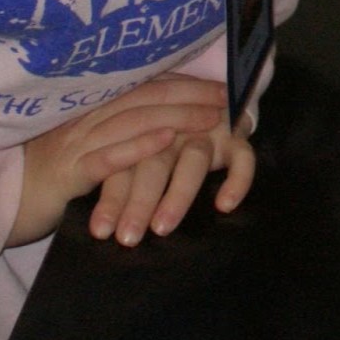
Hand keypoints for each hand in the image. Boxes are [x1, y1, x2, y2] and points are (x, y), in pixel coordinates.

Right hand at [7, 76, 226, 246]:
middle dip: (188, 95)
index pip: (141, 88)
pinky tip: (165, 140)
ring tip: (209, 115)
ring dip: (175, 115)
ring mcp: (74, 143)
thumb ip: (105, 130)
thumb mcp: (75, 146)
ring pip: (131, 122)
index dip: (181, 83)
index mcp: (87, 110)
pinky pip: (106, 158)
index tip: (216, 84)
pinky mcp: (66, 174)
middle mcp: (82, 119)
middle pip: (143, 98)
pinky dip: (138, 147)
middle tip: (226, 96)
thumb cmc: (37, 177)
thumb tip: (150, 121)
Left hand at [88, 108, 255, 245]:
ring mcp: (207, 130)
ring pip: (194, 158)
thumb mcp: (141, 154)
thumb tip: (97, 227)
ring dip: (178, 192)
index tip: (100, 231)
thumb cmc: (168, 139)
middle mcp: (175, 129)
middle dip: (139, 200)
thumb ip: (121, 179)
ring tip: (162, 228)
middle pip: (155, 162)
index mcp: (144, 131)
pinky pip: (242, 157)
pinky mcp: (237, 135)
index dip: (112, 197)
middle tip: (127, 238)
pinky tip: (225, 205)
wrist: (215, 101)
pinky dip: (237, 179)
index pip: (125, 163)